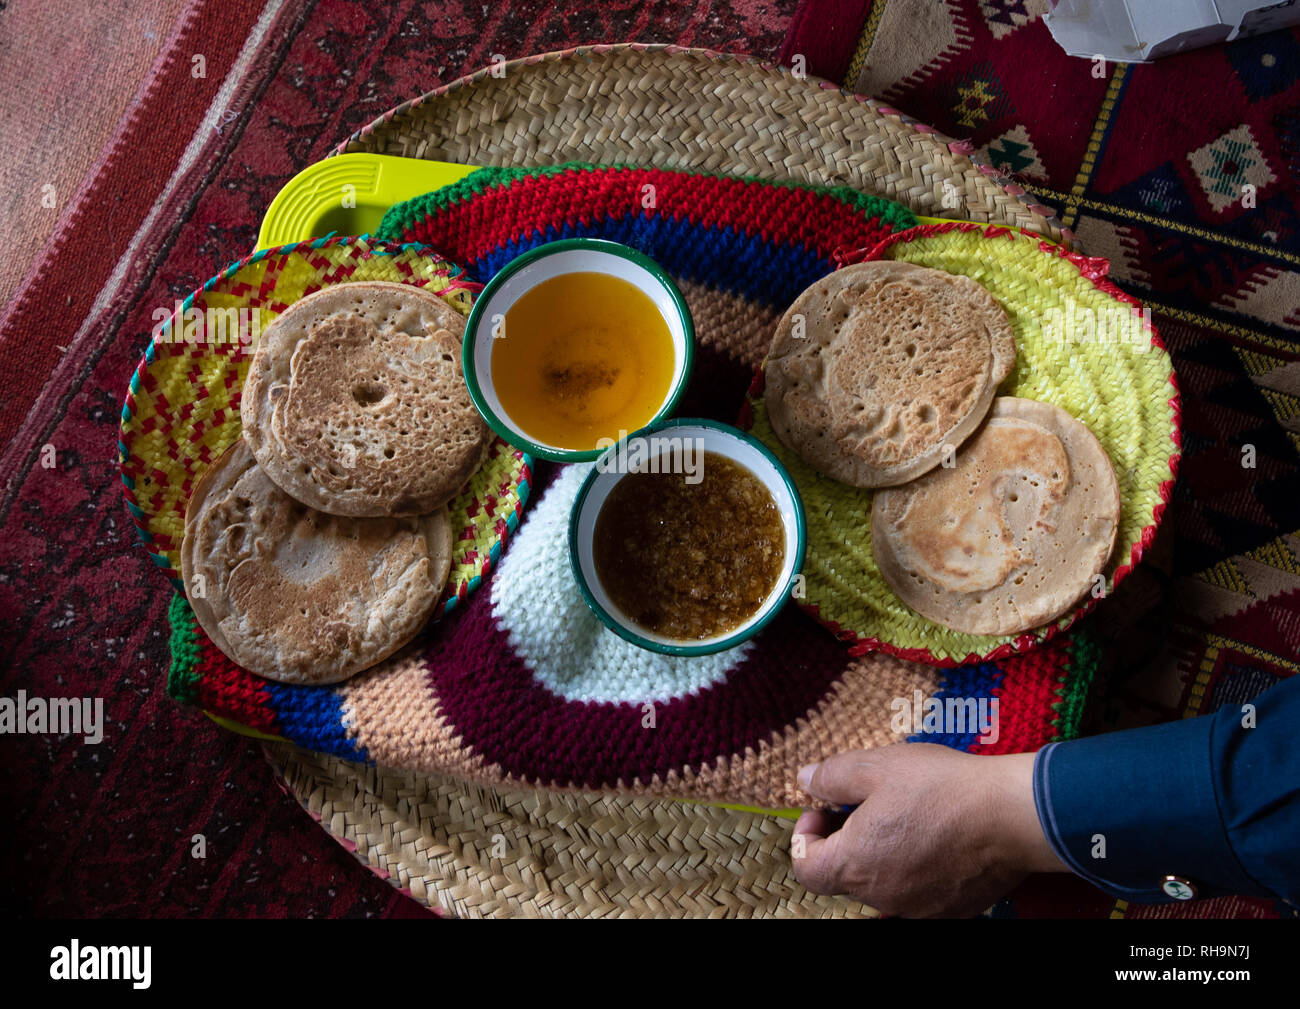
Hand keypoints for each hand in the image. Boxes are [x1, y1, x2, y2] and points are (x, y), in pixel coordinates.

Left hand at [790, 743, 1065, 916]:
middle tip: (864, 805)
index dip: (806, 837)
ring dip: (879, 854)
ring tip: (904, 816)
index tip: (823, 810)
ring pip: (881, 884)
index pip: (806, 869)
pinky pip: (916, 892)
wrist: (1011, 815)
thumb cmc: (941, 787)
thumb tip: (806, 780)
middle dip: (844, 840)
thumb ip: (832, 776)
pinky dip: (913, 868)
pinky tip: (933, 836)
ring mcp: (917, 908)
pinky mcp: (949, 910)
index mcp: (855, 864)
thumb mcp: (875, 766)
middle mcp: (882, 896)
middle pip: (843, 876)